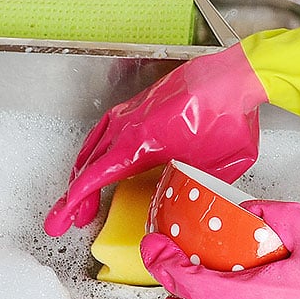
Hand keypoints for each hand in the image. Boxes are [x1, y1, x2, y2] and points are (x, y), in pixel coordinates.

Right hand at [42, 45, 268, 235]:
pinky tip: (96, 163)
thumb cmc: (228, 118)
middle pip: (88, 165)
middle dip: (75, 197)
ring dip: (82, 175)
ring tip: (81, 201)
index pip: (96, 176)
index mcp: (142, 143)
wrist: (235, 78)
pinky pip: (104, 131)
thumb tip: (186, 216)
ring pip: (93, 147)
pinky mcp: (138, 106)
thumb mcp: (217, 171)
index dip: (76, 201)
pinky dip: (94, 152)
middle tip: (67, 220)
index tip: (65, 219)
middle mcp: (129, 125)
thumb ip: (194, 192)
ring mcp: (131, 113)